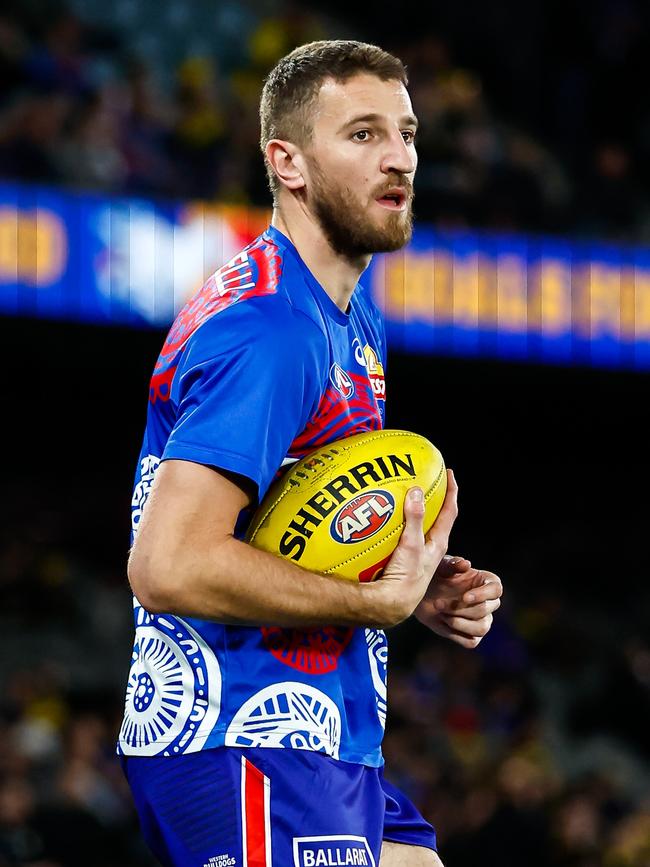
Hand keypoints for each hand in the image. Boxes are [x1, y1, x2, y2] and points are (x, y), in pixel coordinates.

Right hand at [376, 470, 458, 626]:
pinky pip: (400, 536)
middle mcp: (429, 548)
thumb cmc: (406, 578)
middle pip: (436, 518)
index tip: (450, 473)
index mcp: (438, 543)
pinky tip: (382, 521)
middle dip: (434, 499)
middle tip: (429, 481)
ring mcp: (415, 555)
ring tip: (403, 496)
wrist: (391, 605)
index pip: (449, 512)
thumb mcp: (411, 545)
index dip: (451, 491)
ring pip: (418, 528)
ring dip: (413, 512)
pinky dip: (396, 525)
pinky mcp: (401, 560)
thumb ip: (414, 518)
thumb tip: (416, 490)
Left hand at [414, 555, 502, 647]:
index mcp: (486, 582)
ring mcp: (481, 620)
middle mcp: (488, 602)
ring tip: (441, 614)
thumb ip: (452, 564)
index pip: (496, 590)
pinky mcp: (470, 635)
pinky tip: (443, 623)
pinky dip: (457, 634)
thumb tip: (465, 563)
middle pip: (485, 610)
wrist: (422, 594)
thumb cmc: (436, 575)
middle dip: (460, 609)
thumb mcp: (441, 567)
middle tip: (438, 603)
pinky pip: (471, 642)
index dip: (483, 595)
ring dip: (459, 623)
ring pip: (482, 628)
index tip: (465, 597)